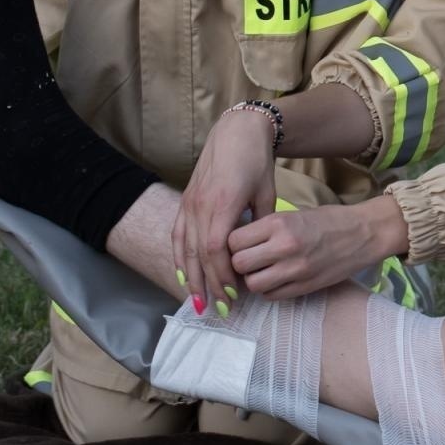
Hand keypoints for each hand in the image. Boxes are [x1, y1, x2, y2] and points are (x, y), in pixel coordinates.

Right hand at [174, 108, 277, 314]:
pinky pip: (178, 235)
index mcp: (223, 203)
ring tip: (196, 303)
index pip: (217, 250)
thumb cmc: (256, 161)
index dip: (222, 276)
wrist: (236, 132)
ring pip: (185, 248)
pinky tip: (183, 276)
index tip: (233, 296)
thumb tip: (262, 254)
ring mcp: (190, 203)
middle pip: (199, 254)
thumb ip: (263, 224)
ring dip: (190, 278)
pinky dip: (179, 258)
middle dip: (207, 285)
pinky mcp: (185, 201)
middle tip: (218, 311)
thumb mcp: (267, 192)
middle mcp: (201, 205)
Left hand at [228, 196, 406, 299]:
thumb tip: (235, 243)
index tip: (240, 243)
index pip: (234, 240)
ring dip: (253, 279)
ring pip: (252, 284)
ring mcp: (295, 270)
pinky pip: (271, 296)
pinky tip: (277, 278)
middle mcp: (284, 247)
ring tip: (262, 270)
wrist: (363, 233)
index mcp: (279, 223)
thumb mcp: (292, 215)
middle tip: (248, 258)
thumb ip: (265, 229)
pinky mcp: (304, 287)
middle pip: (239, 264)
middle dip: (239, 263)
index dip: (232, 244)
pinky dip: (269, 289)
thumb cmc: (327, 220)